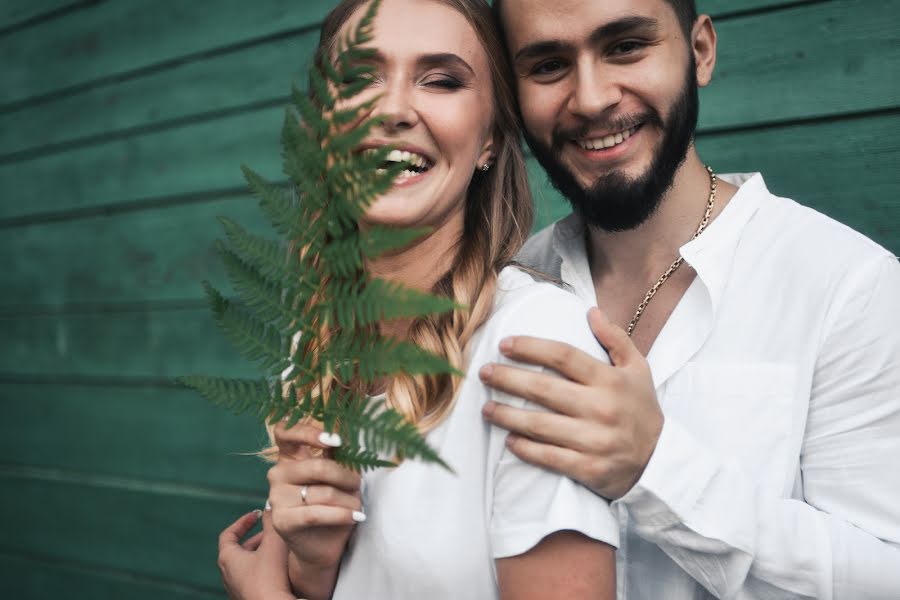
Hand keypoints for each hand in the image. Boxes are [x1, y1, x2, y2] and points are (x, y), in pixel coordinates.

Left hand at [218, 509, 295, 599]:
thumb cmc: (269, 578)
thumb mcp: (273, 543)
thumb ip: (271, 522)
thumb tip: (271, 505)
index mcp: (227, 558)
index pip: (229, 534)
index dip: (243, 522)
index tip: (256, 515)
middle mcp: (227, 574)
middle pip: (240, 549)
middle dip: (258, 538)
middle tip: (273, 533)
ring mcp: (236, 588)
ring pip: (247, 564)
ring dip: (262, 553)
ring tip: (279, 550)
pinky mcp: (247, 598)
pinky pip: (253, 578)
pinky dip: (263, 568)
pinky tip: (279, 569)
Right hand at [268, 421, 365, 570]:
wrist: (321, 545)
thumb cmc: (332, 505)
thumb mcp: (336, 476)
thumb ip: (336, 456)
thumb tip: (347, 438)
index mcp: (289, 457)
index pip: (286, 432)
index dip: (308, 432)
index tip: (335, 441)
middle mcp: (278, 474)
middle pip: (318, 467)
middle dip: (346, 476)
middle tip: (358, 484)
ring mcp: (276, 497)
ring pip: (323, 493)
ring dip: (349, 500)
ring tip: (358, 506)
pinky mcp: (282, 521)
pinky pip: (317, 513)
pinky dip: (342, 515)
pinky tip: (356, 516)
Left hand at [479, 307, 662, 498]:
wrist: (660, 462)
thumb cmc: (641, 409)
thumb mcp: (638, 369)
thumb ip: (615, 338)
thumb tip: (591, 311)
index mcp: (609, 380)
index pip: (563, 356)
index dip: (530, 347)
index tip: (505, 344)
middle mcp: (601, 408)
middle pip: (543, 388)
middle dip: (507, 378)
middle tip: (483, 373)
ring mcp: (594, 440)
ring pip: (540, 425)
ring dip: (507, 415)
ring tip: (486, 408)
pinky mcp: (589, 468)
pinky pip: (549, 457)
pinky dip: (526, 449)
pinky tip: (509, 441)